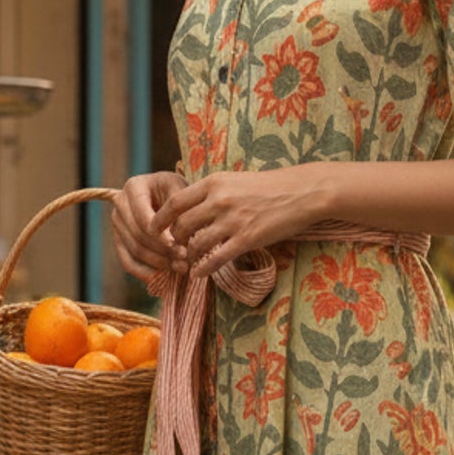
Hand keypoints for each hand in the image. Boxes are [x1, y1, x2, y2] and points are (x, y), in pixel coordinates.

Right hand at [110, 170, 187, 281]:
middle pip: (138, 235)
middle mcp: (120, 203)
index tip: (177, 245)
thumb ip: (179, 211)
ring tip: (181, 268)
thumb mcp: (182, 191)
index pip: (143, 216)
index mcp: (134, 187)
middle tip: (184, 260)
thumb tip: (176, 241)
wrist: (167, 194)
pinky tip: (163, 279)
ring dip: (158, 263)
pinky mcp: (119, 241)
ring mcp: (117, 223)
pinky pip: (127, 262)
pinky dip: (145, 273)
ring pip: (135, 250)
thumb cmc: (178, 191)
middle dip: (162, 250)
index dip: (159, 234)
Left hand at [152, 166, 329, 281]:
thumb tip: (193, 206)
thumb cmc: (269, 186)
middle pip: (181, 225)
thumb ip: (213, 192)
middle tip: (174, 248)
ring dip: (188, 256)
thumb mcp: (235, 180)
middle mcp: (218, 200)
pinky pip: (216, 258)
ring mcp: (232, 221)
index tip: (152, 229)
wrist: (301, 192)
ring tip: (188, 262)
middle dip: (174, 241)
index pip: (175, 202)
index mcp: (213, 183)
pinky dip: (203, 268)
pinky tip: (199, 274)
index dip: (159, 218)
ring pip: (196, 244)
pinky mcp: (246, 239)